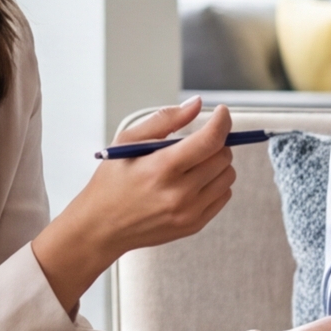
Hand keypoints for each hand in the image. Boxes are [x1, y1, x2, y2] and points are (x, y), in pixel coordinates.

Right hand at [31, 100, 236, 312]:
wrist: (101, 227)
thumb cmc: (112, 181)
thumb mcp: (127, 142)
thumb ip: (165, 119)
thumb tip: (197, 104)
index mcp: (161, 168)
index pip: (210, 141)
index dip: (221, 121)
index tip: (221, 113)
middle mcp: (179, 193)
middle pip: (223, 156)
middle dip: (215, 142)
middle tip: (196, 142)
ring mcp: (189, 212)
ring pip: (228, 175)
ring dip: (217, 163)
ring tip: (192, 164)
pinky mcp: (194, 225)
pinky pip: (224, 195)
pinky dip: (215, 183)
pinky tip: (193, 182)